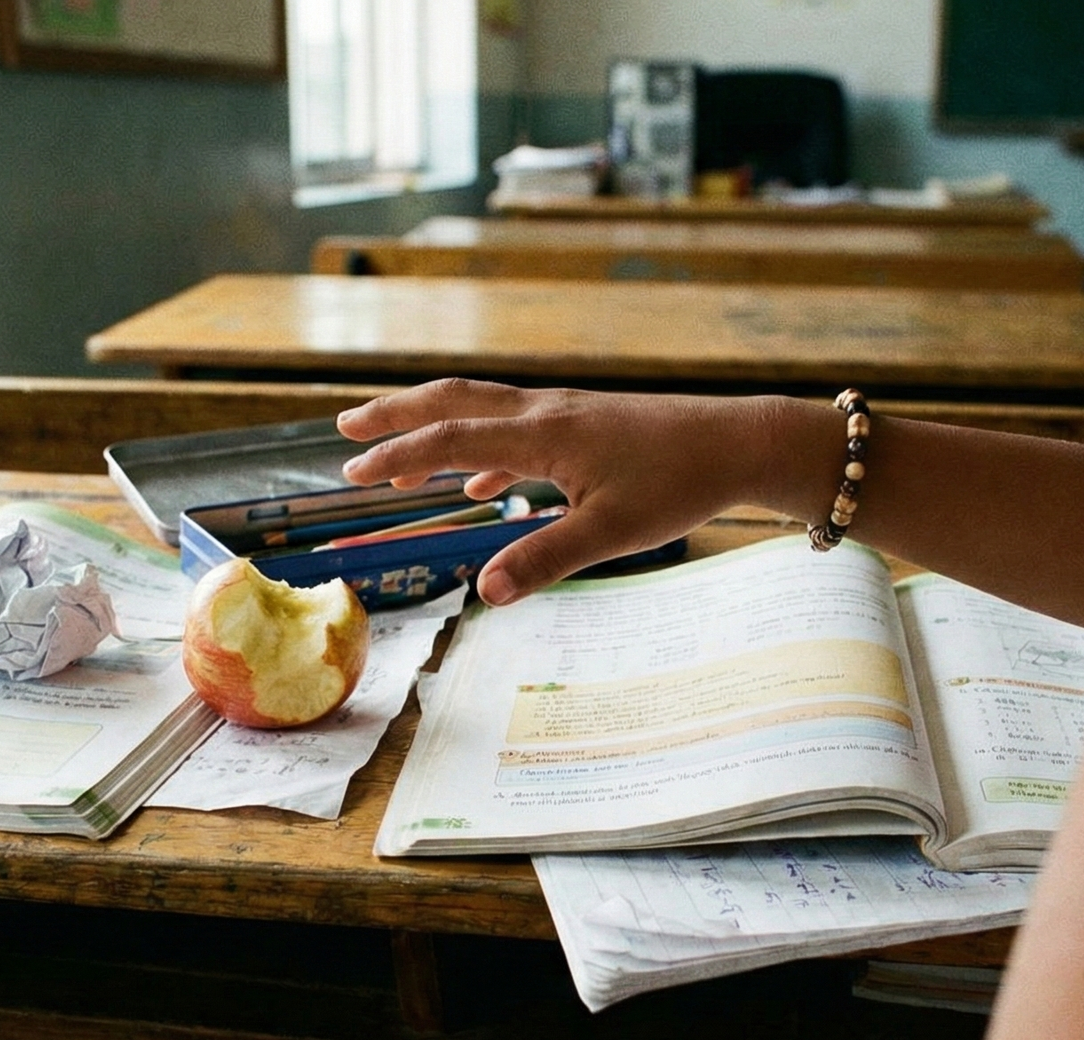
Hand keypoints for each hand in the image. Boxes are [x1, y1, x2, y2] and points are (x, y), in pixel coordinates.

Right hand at [337, 380, 818, 603]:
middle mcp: (544, 412)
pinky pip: (515, 431)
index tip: (352, 474)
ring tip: (397, 457)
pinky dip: (482, 452)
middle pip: (452, 403)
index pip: (449, 440)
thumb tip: (481, 592)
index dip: (396, 455)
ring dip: (433, 430)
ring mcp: (563, 413)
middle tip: (347, 430)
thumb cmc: (678, 483)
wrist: (737, 442)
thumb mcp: (610, 533)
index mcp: (542, 435)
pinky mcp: (584, 424)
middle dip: (396, 415)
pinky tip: (480, 486)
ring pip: (481, 411)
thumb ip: (543, 560)